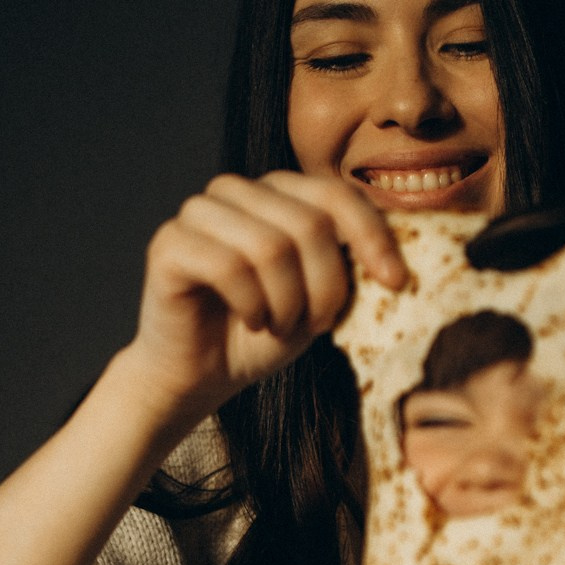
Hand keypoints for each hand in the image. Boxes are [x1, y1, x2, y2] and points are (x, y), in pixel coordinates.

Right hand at [129, 171, 405, 421]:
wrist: (200, 374)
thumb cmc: (263, 332)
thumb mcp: (321, 298)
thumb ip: (348, 265)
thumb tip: (394, 256)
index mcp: (278, 193)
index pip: (337, 194)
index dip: (372, 236)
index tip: (395, 283)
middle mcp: (236, 190)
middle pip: (308, 223)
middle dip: (325, 286)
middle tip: (314, 324)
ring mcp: (199, 211)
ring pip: (270, 246)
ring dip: (286, 302)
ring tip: (278, 324)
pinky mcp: (169, 242)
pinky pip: (227, 266)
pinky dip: (250, 304)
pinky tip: (249, 320)